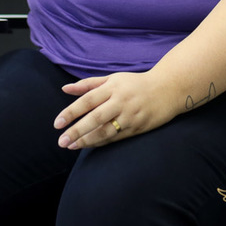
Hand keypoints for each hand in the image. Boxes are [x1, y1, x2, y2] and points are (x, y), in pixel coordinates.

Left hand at [53, 70, 180, 149]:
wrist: (168, 89)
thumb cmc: (135, 83)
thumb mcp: (113, 78)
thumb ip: (88, 84)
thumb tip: (65, 88)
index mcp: (113, 87)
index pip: (88, 100)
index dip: (71, 112)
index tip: (57, 123)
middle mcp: (121, 101)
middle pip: (95, 118)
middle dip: (76, 130)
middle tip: (61, 141)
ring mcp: (130, 116)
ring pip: (105, 131)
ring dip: (87, 140)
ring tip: (71, 146)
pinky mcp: (138, 127)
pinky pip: (116, 137)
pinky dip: (101, 142)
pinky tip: (88, 145)